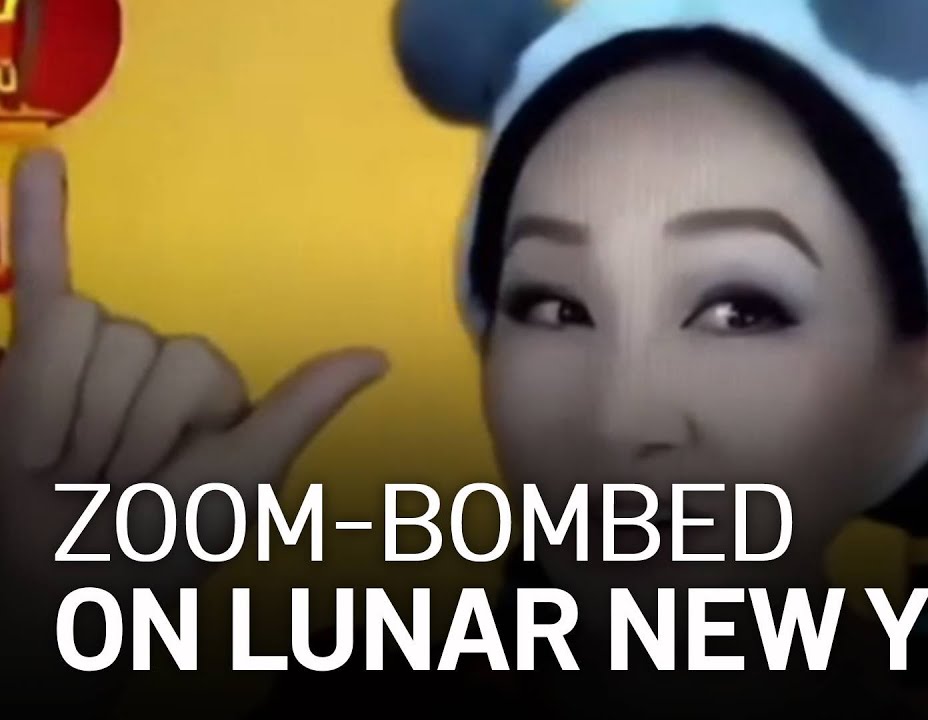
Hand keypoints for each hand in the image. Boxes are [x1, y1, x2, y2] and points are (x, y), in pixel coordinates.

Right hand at [0, 149, 387, 661]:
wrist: (62, 583)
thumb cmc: (157, 539)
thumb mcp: (238, 479)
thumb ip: (299, 409)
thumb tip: (379, 355)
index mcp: (207, 382)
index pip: (189, 359)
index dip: (164, 426)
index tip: (156, 483)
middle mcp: (151, 358)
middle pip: (129, 344)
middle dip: (107, 425)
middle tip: (99, 480)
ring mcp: (90, 351)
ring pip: (72, 330)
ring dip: (53, 412)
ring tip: (57, 460)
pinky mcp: (28, 353)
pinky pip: (39, 273)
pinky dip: (37, 217)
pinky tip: (50, 162)